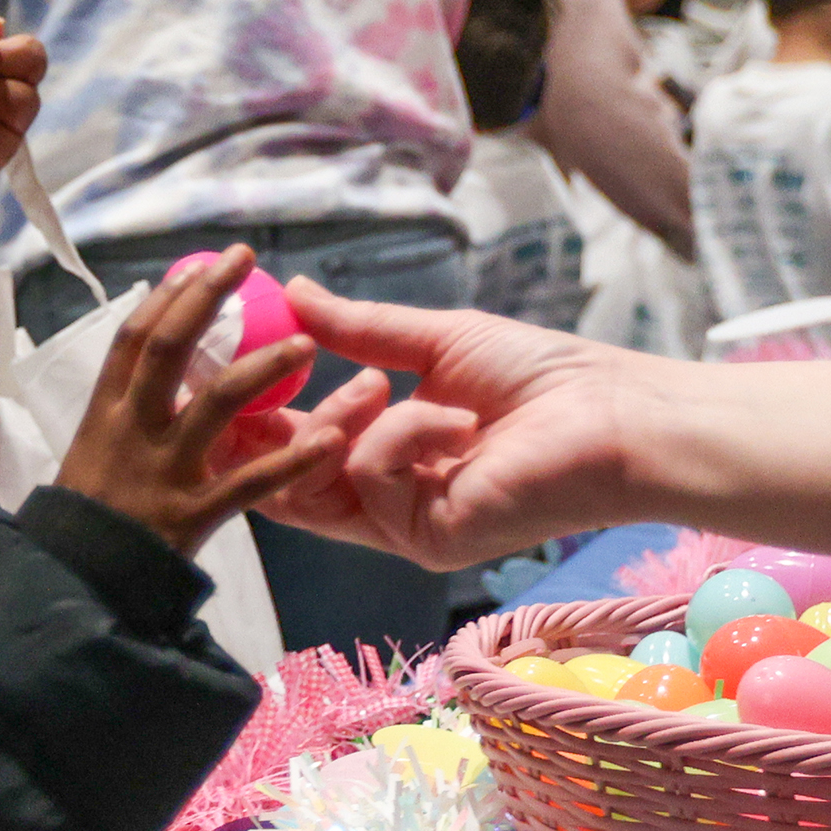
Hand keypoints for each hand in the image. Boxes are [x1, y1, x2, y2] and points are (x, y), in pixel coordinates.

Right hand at [53, 247, 342, 555]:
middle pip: (168, 349)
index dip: (164, 299)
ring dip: (261, 367)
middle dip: (205, 298)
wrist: (74, 584)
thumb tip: (154, 369)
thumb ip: (125, 413)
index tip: (192, 266)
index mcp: (106, 413)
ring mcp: (163, 470)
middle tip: (242, 259)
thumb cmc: (89, 520)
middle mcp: (133, 430)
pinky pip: (250, 483)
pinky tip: (332, 440)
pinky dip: (293, 462)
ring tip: (304, 342)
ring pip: (213, 404)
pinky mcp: (192, 513)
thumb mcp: (93, 454)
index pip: (133, 340)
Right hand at [255, 283, 650, 568]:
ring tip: (375, 384)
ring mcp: (405, 525)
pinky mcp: (426, 537)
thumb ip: (358, 331)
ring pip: (317, 480)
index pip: (299, 450)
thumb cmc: (542, 376)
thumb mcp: (433, 341)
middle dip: (257, 430)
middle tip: (232, 376)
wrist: (611, 413)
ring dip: (336, 418)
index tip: (219, 370)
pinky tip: (455, 417)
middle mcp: (390, 502)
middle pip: (287, 481)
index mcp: (391, 459)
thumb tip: (292, 293)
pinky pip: (371, 475)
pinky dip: (402, 431)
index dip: (251, 419)